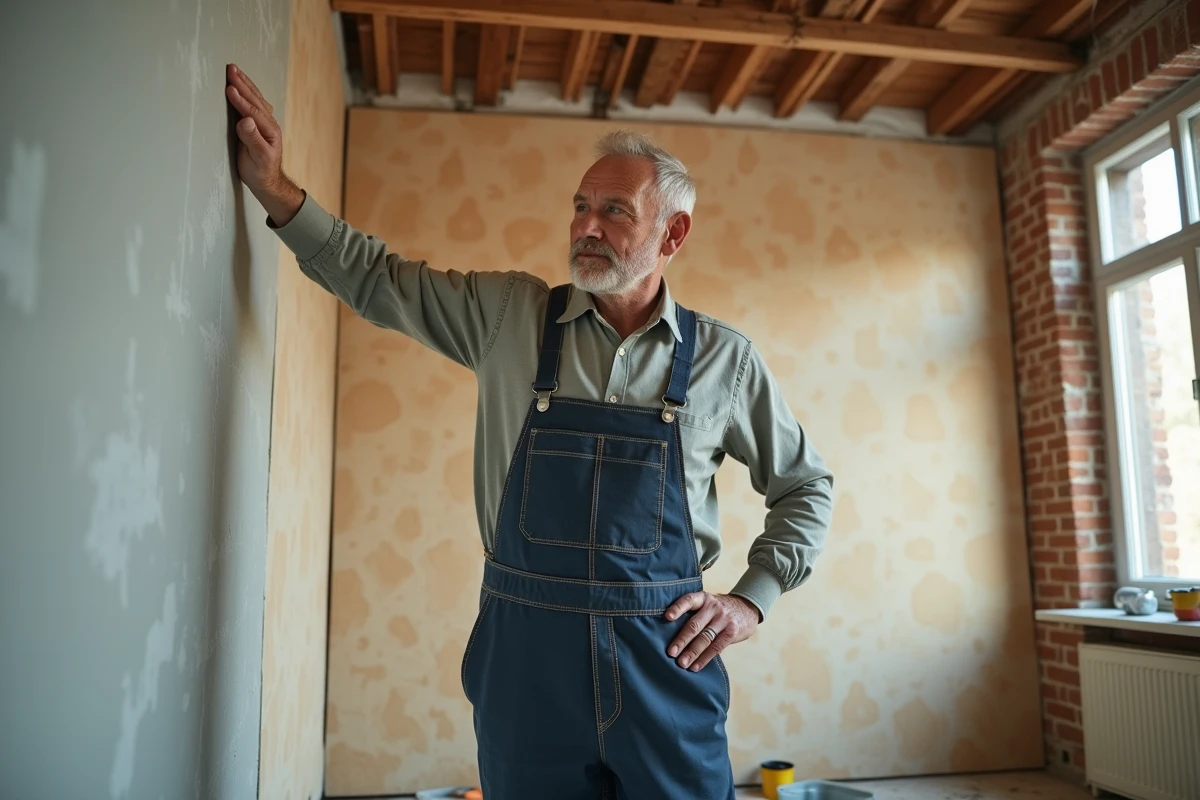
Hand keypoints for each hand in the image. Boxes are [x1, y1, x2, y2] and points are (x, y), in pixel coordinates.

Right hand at [225, 63, 302, 225]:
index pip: (252, 111)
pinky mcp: (260, 125)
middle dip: (242, 83)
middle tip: (230, 68)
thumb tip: (246, 121)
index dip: (240, 100)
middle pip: (255, 100)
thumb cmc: (261, 172)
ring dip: (245, 84)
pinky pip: (253, 104)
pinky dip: (247, 92)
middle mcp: (269, 124)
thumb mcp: (258, 159)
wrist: (267, 181)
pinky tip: (242, 86)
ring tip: (234, 70)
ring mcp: (265, 123)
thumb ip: (252, 139)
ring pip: (255, 99)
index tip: (229, 88)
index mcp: (270, 131)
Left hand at [665, 592, 758, 670]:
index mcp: (703, 598)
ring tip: (681, 663)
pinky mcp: (732, 632)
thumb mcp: (708, 604)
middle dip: (682, 640)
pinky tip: (695, 666)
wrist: (747, 608)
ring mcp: (723, 619)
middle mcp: (713, 607)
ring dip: (692, 652)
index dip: (677, 608)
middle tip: (671, 652)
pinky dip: (704, 659)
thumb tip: (669, 633)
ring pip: (705, 638)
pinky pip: (716, 648)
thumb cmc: (718, 610)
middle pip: (695, 625)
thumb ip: (694, 613)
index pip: (688, 600)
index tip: (667, 617)